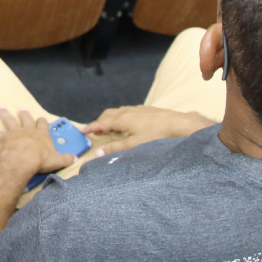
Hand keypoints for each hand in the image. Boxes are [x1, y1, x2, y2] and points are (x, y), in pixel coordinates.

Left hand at [0, 108, 76, 178]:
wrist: (24, 160)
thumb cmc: (41, 160)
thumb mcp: (57, 160)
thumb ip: (66, 159)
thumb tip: (75, 159)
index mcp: (41, 135)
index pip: (43, 124)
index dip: (42, 122)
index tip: (41, 119)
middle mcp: (27, 130)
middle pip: (26, 118)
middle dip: (24, 114)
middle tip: (21, 109)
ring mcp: (14, 133)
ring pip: (9, 120)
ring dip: (5, 114)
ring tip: (1, 109)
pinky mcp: (3, 138)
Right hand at [82, 105, 214, 154]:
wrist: (178, 125)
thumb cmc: (156, 135)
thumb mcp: (133, 146)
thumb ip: (115, 149)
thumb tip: (98, 153)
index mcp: (122, 119)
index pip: (101, 122)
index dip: (91, 127)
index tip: (83, 131)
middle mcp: (128, 111)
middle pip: (108, 114)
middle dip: (100, 121)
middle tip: (95, 130)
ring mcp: (138, 109)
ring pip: (119, 112)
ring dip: (111, 118)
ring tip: (109, 127)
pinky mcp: (147, 110)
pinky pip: (128, 111)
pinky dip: (121, 117)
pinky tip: (128, 124)